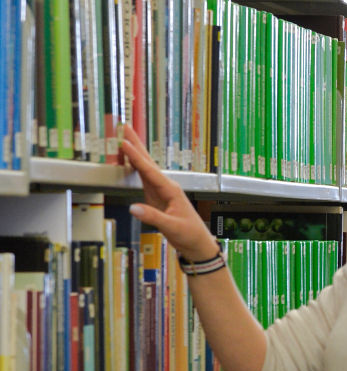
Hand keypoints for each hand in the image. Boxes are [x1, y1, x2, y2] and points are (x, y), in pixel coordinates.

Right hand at [120, 125, 217, 260]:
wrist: (196, 242)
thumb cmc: (189, 234)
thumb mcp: (172, 227)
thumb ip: (153, 217)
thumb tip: (133, 208)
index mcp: (170, 190)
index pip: (149, 170)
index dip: (136, 157)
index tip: (125, 143)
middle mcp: (166, 186)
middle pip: (148, 162)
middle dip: (137, 144)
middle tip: (125, 127)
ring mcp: (161, 190)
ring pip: (145, 167)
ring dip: (135, 152)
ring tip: (124, 138)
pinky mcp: (156, 197)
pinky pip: (143, 177)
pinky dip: (135, 166)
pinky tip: (130, 160)